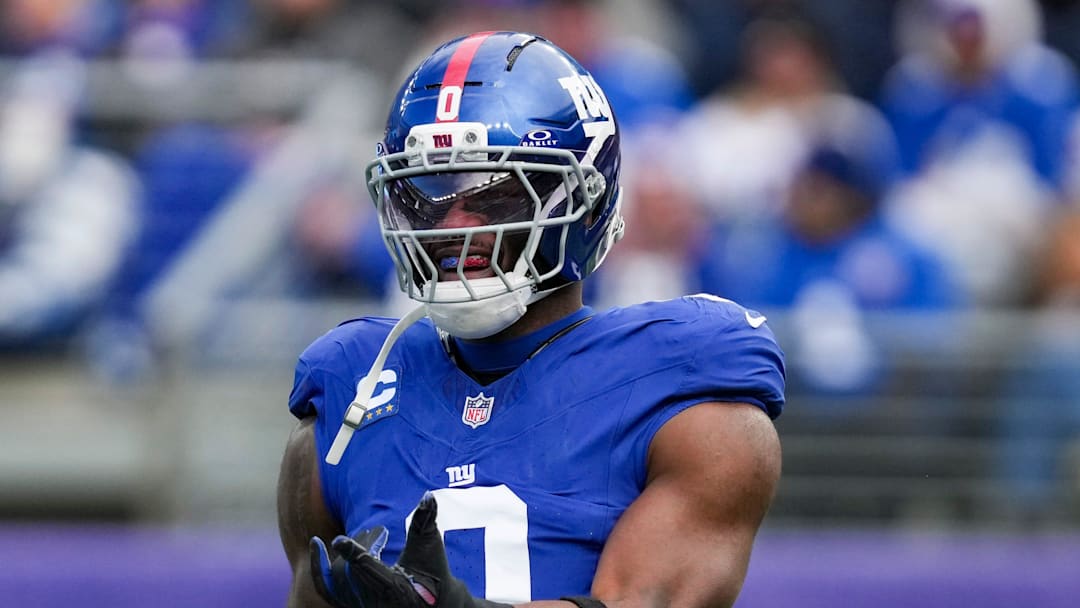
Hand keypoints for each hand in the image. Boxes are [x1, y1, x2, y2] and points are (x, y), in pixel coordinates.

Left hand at [310, 493, 512, 607]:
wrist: (432, 600)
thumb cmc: (433, 571)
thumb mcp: (430, 546)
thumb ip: (425, 521)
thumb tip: (427, 496)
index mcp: (394, 589)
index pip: (368, 570)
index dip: (353, 554)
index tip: (338, 540)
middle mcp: (376, 602)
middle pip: (350, 574)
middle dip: (359, 547)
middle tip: (378, 532)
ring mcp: (363, 606)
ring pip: (336, 584)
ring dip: (334, 560)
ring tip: (331, 541)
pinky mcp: (353, 604)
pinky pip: (328, 590)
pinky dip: (319, 570)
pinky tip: (317, 546)